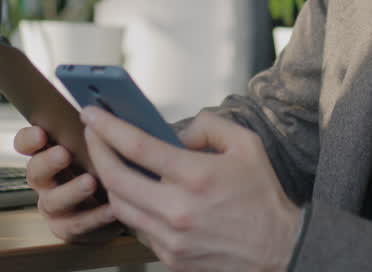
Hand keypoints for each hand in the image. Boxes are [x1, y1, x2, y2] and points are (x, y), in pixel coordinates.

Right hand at [12, 125, 121, 242]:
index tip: (41, 132)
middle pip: (35, 171)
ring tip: (91, 182)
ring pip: (53, 200)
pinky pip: (77, 224)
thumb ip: (94, 129)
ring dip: (72, 190)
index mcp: (46, 153)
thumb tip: (105, 109)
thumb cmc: (107, 164)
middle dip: (48, 161)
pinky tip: (112, 208)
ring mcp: (53, 206)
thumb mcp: (99, 144)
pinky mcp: (67, 228)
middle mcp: (44, 180)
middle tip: (64, 153)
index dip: (29, 139)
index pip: (25, 143)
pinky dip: (95, 216)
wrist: (121, 204)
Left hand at [81, 108, 301, 271]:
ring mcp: (171, 238)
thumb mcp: (247, 145)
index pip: (137, 147)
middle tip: (92, 134)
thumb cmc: (263, 196)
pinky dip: (132, 207)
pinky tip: (136, 192)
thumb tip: (176, 131)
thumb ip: (209, 126)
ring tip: (110, 161)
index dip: (108, 127)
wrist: (279, 249)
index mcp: (197, 177)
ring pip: (120, 207)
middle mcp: (178, 210)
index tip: (91, 114)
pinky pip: (138, 228)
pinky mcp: (171, 257)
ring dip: (110, 181)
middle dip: (97, 151)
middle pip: (115, 178)